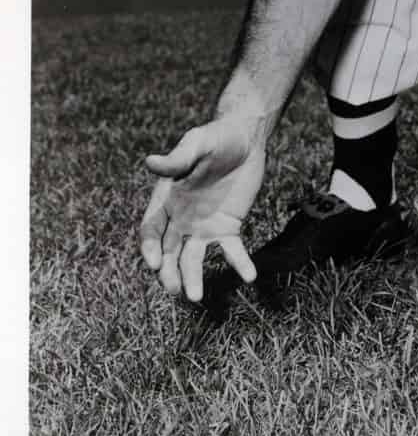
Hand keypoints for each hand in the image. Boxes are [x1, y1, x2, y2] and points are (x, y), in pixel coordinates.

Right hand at [139, 116, 266, 301]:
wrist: (245, 138)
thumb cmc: (215, 137)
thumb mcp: (196, 144)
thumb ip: (177, 158)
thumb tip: (150, 161)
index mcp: (166, 200)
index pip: (151, 230)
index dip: (150, 247)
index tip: (155, 263)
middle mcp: (180, 219)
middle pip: (168, 253)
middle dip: (168, 273)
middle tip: (176, 290)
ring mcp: (203, 227)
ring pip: (193, 259)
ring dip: (193, 278)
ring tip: (196, 297)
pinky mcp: (229, 228)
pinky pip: (232, 251)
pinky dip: (239, 264)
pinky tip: (250, 276)